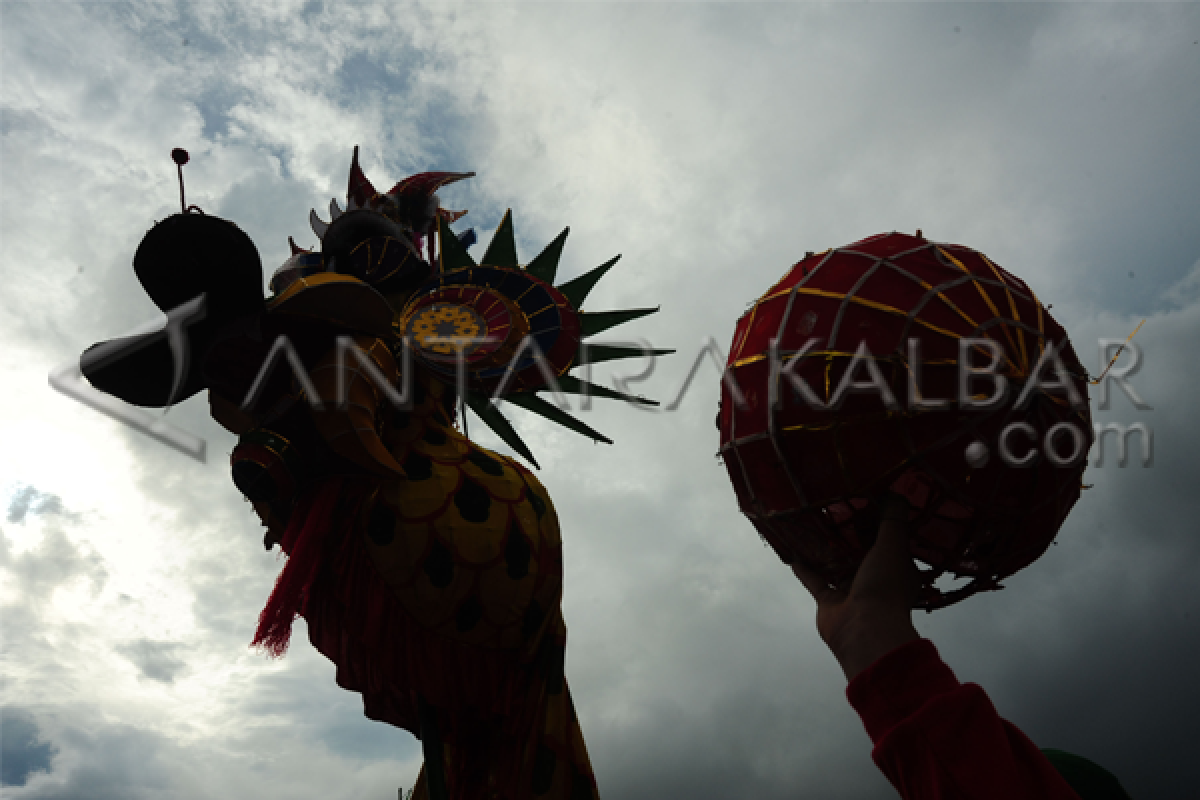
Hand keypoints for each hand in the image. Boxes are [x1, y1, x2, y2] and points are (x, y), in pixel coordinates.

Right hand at [793, 494, 920, 680]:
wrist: (864, 630)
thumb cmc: (885, 587)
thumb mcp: (893, 545)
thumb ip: (892, 520)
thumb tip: (895, 493)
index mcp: (898, 570)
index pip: (891, 543)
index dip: (881, 524)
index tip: (868, 501)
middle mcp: (876, 581)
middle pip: (861, 553)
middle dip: (851, 536)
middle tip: (836, 510)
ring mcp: (852, 592)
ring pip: (838, 566)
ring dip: (826, 551)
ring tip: (813, 528)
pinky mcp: (829, 602)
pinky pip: (816, 581)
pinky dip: (806, 569)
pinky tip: (794, 554)